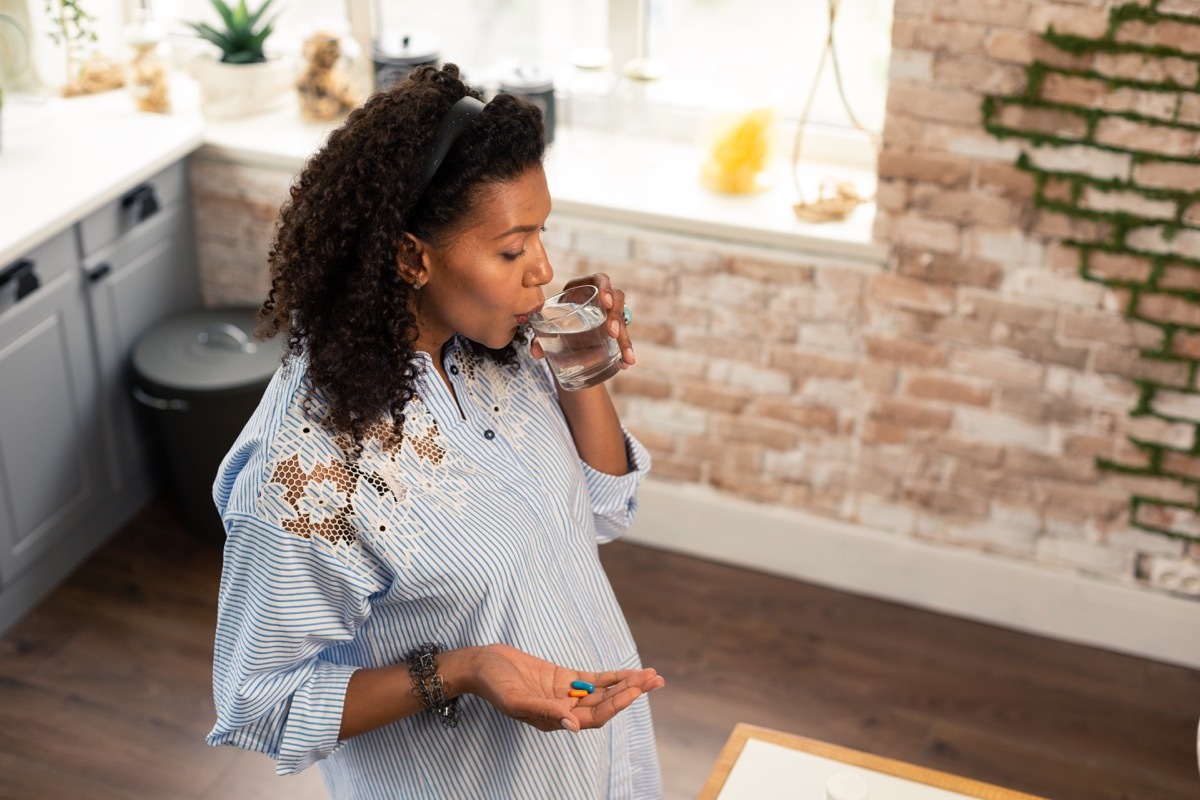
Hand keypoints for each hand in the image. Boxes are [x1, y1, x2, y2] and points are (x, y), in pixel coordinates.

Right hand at [466, 643, 664, 732]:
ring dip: (627, 684)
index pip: (594, 717)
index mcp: (554, 721)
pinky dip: (612, 676)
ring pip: (604, 691)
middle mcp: (564, 710)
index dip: (615, 705)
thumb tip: (572, 725)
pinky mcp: (563, 678)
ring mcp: (565, 694)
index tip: (634, 691)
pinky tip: (631, 672)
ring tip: (652, 676)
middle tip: (656, 680)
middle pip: (605, 704)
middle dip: (631, 693)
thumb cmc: (494, 684)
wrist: (482, 664)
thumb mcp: (517, 699)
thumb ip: (544, 711)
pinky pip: (594, 679)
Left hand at [530, 273, 635, 368]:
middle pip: (617, 300)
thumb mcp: (547, 325)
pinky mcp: (615, 330)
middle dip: (616, 316)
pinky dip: (624, 352)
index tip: (605, 303)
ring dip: (625, 338)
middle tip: (612, 333)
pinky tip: (625, 365)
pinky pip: (623, 339)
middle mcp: (600, 299)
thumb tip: (536, 351)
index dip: (605, 289)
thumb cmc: (553, 323)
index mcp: (583, 288)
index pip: (600, 280)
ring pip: (623, 321)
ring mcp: (609, 314)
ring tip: (627, 357)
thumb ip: (540, 336)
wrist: (560, 336)